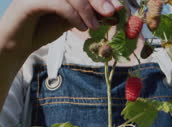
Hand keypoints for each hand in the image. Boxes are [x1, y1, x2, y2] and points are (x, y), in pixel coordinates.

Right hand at [0, 0, 122, 55]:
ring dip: (86, 10)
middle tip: (111, 12)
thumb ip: (90, 14)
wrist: (18, 43)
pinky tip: (80, 27)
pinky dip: (73, 15)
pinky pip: (57, 3)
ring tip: (93, 26)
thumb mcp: (73, 20)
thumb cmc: (44, 28)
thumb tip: (114, 12)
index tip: (117, 7)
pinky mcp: (29, 2)